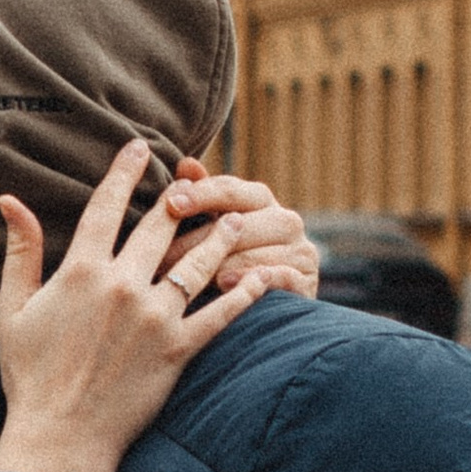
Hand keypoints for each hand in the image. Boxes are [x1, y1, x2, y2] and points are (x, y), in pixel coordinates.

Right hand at [0, 139, 268, 471]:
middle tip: (195, 182)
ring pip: (197, 262)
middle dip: (179, 199)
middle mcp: (122, 286)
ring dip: (219, 236)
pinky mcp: (178, 350)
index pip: (105, 207)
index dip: (123, 173)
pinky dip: (245, 295)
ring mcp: (154, 317)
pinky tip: (262, 277)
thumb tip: (11, 199)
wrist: (60, 435)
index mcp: (80, 272)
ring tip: (236, 220)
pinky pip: (220, 315)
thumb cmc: (30, 375)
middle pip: (159, 227)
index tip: (138, 147)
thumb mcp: (13, 308)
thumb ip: (20, 251)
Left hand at [159, 155, 317, 303]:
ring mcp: (301, 252)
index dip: (201, 194)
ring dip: (219, 264)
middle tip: (163, 256)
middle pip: (241, 223)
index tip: (170, 203)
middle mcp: (286, 220)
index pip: (230, 190)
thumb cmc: (232, 258)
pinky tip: (226, 286)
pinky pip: (281, 277)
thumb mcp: (215, 226)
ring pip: (257, 252)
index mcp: (261, 200)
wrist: (272, 307)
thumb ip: (203, 196)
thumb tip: (185, 164)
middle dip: (198, 240)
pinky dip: (254, 280)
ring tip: (186, 276)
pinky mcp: (308, 282)